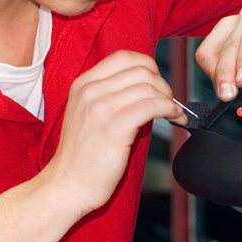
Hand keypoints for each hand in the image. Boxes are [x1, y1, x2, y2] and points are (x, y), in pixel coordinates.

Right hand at [49, 51, 183, 213]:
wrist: (68, 184)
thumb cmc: (83, 155)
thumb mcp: (87, 113)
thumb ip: (109, 95)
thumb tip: (147, 86)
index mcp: (83, 84)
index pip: (124, 57)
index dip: (149, 66)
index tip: (157, 83)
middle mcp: (90, 91)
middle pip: (141, 70)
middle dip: (162, 84)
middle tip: (169, 101)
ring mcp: (101, 108)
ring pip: (149, 86)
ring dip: (169, 98)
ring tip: (173, 112)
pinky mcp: (114, 127)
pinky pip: (152, 106)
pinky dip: (169, 109)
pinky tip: (173, 117)